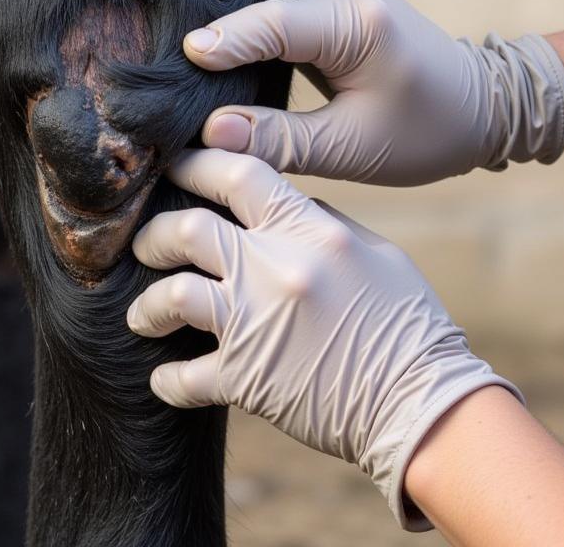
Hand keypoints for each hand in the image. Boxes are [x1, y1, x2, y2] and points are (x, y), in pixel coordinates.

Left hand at [126, 149, 523, 529]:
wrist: (420, 400)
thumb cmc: (406, 322)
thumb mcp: (377, 252)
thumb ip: (324, 223)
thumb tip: (287, 205)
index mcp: (310, 230)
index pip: (241, 174)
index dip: (199, 164)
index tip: (177, 166)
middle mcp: (277, 268)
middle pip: (188, 230)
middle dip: (155, 235)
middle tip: (146, 245)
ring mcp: (257, 323)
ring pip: (172, 296)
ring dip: (148, 305)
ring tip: (143, 314)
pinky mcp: (246, 379)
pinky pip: (184, 376)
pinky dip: (168, 380)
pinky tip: (165, 379)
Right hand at [183, 0, 563, 185]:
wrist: (480, 104)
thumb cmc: (426, 132)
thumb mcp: (353, 149)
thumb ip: (281, 140)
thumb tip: (209, 133)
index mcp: (359, 22)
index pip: (276, 23)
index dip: (226, 40)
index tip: (180, 56)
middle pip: (265, 5)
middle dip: (218, 35)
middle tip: (161, 64)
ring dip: (234, 30)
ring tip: (182, 63)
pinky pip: (282, 2)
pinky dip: (255, 29)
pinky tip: (219, 56)